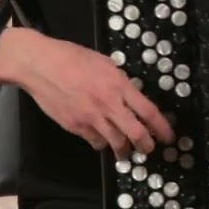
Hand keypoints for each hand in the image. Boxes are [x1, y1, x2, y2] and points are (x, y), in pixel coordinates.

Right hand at [0, 28, 173, 158]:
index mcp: (118, 84)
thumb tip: (130, 96)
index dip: (162, 127)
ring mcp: (90, 117)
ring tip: (127, 152)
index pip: (147, 111)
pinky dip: (102, 143)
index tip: (168, 136)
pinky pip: (95, 142)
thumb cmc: (71, 57)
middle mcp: (107, 104)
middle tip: (149, 149)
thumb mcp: (103, 62)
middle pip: (135, 133)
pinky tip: (103, 141)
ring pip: (116, 142)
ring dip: (124, 150)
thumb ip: (119, 81)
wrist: (40, 65)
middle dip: (146, 145)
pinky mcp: (75, 126)